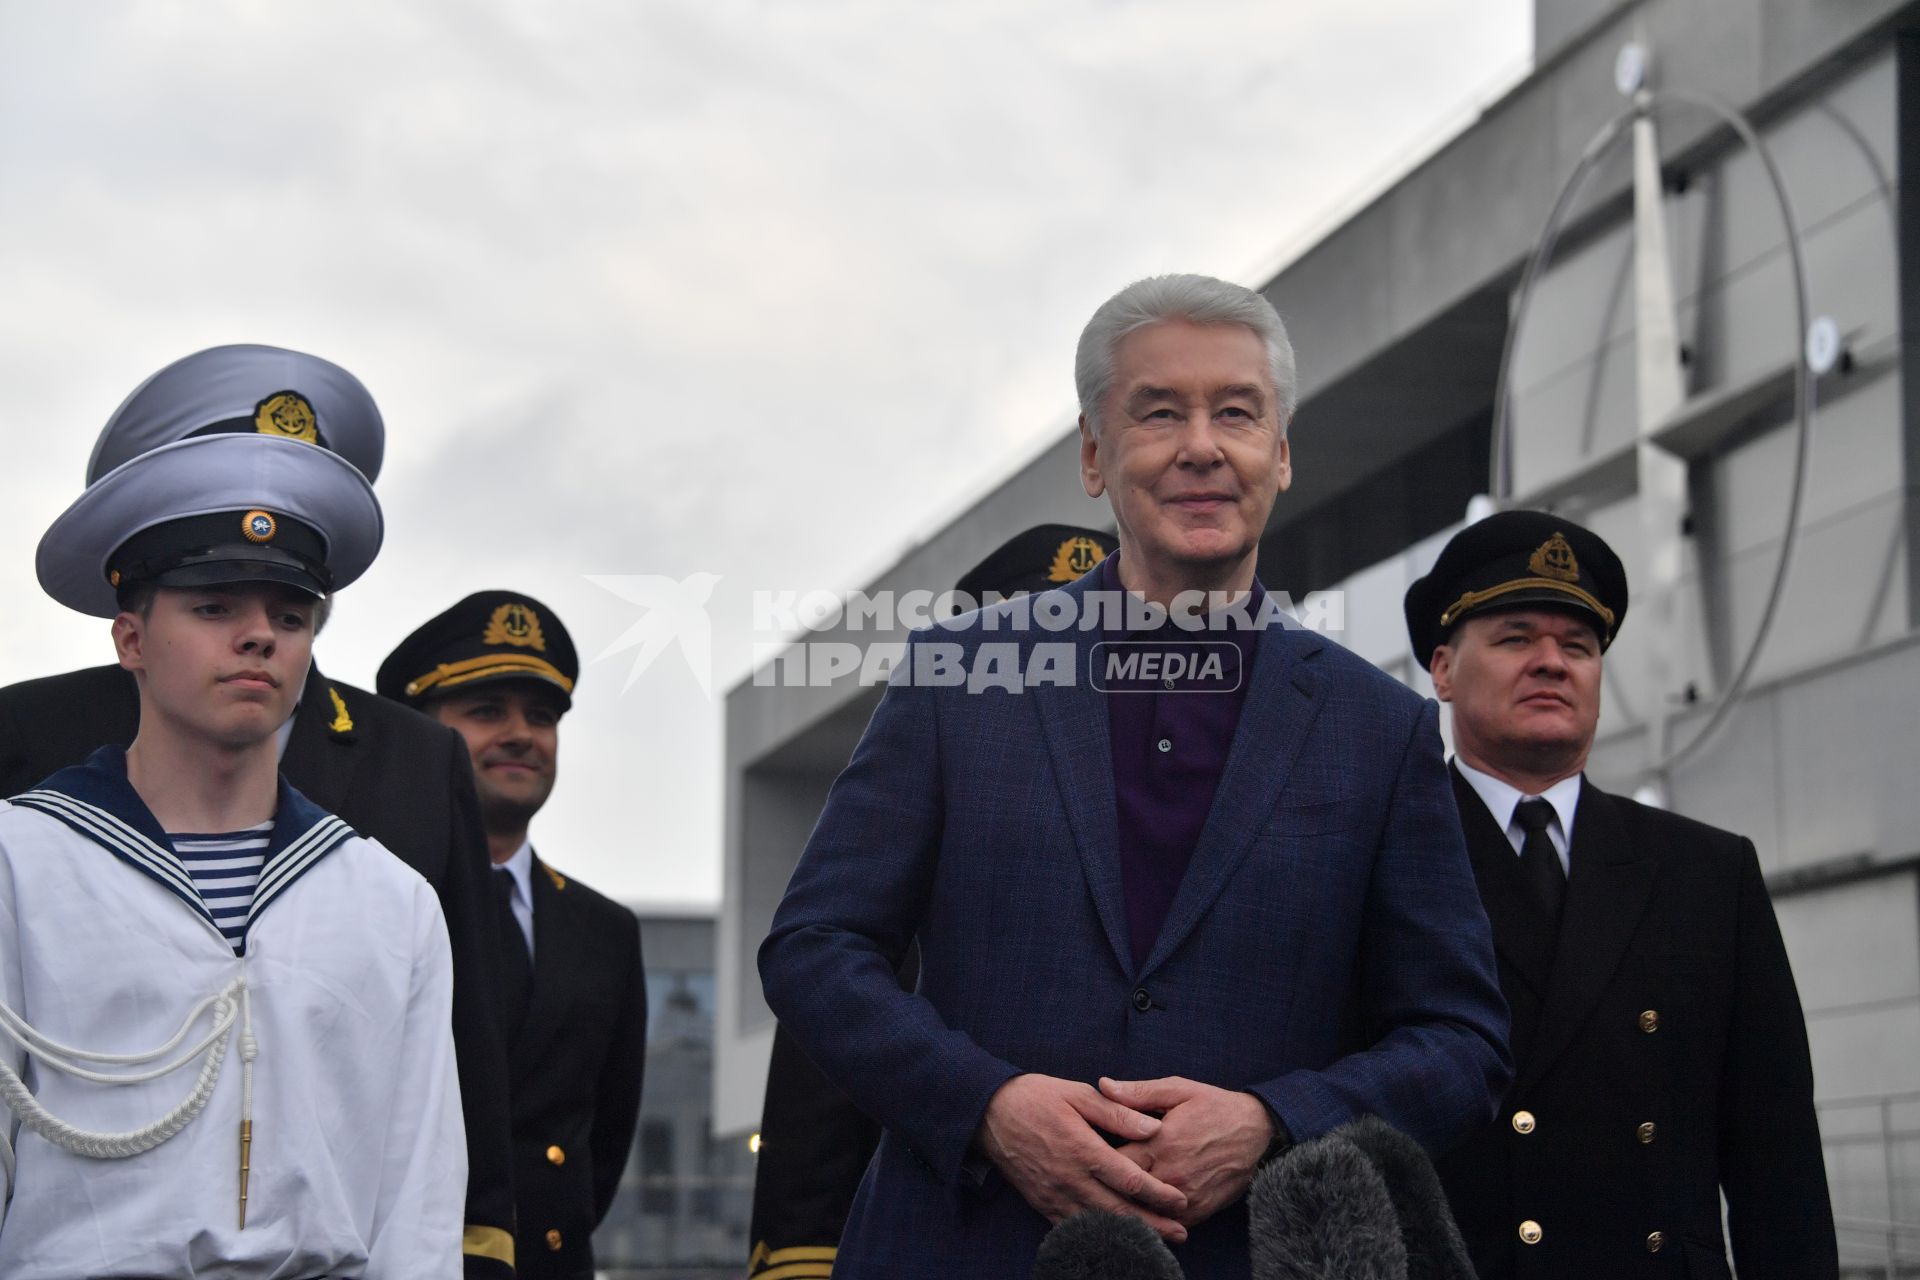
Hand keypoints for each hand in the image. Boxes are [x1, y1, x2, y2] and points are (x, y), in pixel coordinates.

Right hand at [977, 1074, 1189, 1242]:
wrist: (988, 1114)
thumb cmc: (1036, 1098)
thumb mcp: (1078, 1094)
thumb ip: (1117, 1112)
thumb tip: (1154, 1127)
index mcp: (1083, 1149)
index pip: (1130, 1180)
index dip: (1158, 1194)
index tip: (1181, 1200)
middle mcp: (1070, 1178)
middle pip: (1119, 1211)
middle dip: (1153, 1225)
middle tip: (1182, 1233)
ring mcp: (1054, 1195)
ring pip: (1098, 1225)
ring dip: (1129, 1235)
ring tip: (1157, 1243)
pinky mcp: (1042, 1203)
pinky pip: (1073, 1228)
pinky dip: (1097, 1236)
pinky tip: (1115, 1240)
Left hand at [1100, 1076, 1272, 1226]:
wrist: (1259, 1133)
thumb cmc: (1214, 1106)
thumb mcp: (1178, 1090)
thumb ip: (1138, 1092)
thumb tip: (1103, 1085)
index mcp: (1160, 1143)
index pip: (1112, 1160)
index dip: (1095, 1157)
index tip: (1087, 1152)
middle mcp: (1171, 1174)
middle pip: (1123, 1189)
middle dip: (1107, 1183)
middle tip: (1095, 1175)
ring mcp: (1186, 1197)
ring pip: (1142, 1210)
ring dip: (1127, 1203)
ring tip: (1113, 1190)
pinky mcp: (1199, 1212)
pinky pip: (1165, 1222)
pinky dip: (1151, 1216)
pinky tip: (1141, 1204)